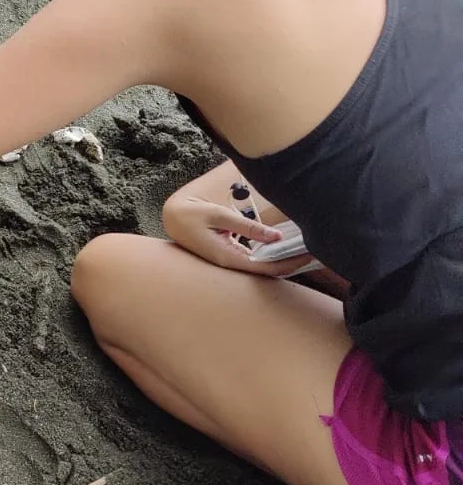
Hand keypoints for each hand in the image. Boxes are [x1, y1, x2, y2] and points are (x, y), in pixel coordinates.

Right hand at [162, 194, 311, 275]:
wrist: (170, 218)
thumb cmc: (190, 215)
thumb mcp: (219, 215)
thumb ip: (247, 227)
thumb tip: (276, 237)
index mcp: (228, 258)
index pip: (266, 267)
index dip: (289, 263)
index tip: (309, 256)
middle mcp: (230, 263)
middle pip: (267, 270)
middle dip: (290, 263)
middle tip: (314, 253)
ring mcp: (228, 259)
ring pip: (261, 265)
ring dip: (280, 259)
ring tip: (301, 249)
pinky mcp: (227, 253)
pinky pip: (253, 258)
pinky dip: (268, 253)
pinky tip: (279, 245)